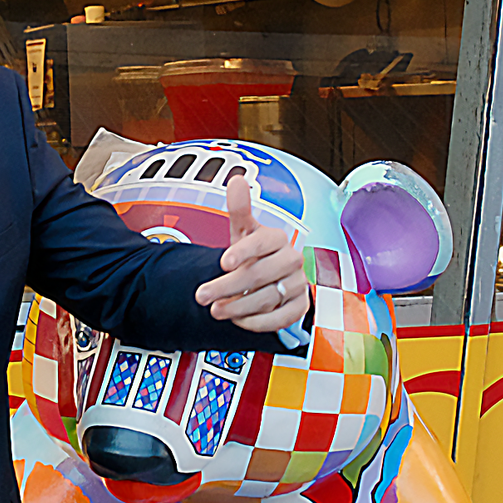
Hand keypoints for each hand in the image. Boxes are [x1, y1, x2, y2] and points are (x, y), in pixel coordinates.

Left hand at [196, 169, 310, 333]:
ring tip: (215, 310)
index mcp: (277, 238)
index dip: (243, 252)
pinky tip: (238, 320)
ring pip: (268, 298)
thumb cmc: (254, 253)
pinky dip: (257, 322)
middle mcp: (292, 260)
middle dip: (228, 286)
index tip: (223, 262)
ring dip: (238, 307)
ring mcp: (298, 284)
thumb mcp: (242, 231)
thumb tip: (237, 180)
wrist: (269, 278)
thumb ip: (239, 209)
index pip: (263, 242)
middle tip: (202, 295)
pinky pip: (281, 318)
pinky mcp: (300, 306)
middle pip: (260, 274)